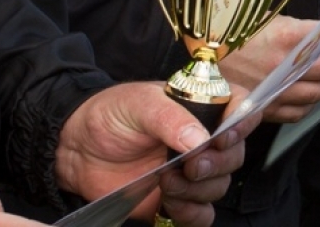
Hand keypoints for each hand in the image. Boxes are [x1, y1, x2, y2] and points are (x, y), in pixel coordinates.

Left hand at [54, 82, 251, 226]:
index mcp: (201, 106)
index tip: (225, 138)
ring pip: (220, 186)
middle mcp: (202, 139)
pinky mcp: (176, 200)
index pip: (241, 107)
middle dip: (216, 165)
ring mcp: (191, 171)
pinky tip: (170, 204)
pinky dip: (193, 214)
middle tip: (189, 167)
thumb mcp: (139, 105)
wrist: (75, 150)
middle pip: (235, 155)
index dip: (244, 122)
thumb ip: (170, 119)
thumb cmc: (109, 115)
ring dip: (198, 190)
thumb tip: (201, 139)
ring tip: (166, 182)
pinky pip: (202, 214)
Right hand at [217, 17, 319, 123]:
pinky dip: (311, 103)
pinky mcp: (266, 109)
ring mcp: (276, 90)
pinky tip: (311, 93)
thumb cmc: (231, 31)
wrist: (199, 56)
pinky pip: (299, 112)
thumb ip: (296, 28)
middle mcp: (284, 65)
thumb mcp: (265, 18)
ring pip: (318, 91)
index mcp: (286, 36)